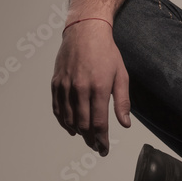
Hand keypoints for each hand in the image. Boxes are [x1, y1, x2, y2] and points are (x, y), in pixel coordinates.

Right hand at [51, 19, 130, 155]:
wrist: (85, 31)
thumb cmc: (106, 52)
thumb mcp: (121, 75)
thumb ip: (122, 102)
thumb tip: (125, 123)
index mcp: (98, 88)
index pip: (98, 124)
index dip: (101, 141)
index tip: (103, 149)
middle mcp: (79, 89)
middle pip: (82, 125)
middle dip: (90, 140)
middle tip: (96, 146)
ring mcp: (65, 87)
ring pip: (68, 119)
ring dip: (77, 132)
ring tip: (86, 137)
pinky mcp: (56, 83)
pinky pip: (57, 109)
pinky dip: (63, 121)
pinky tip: (71, 127)